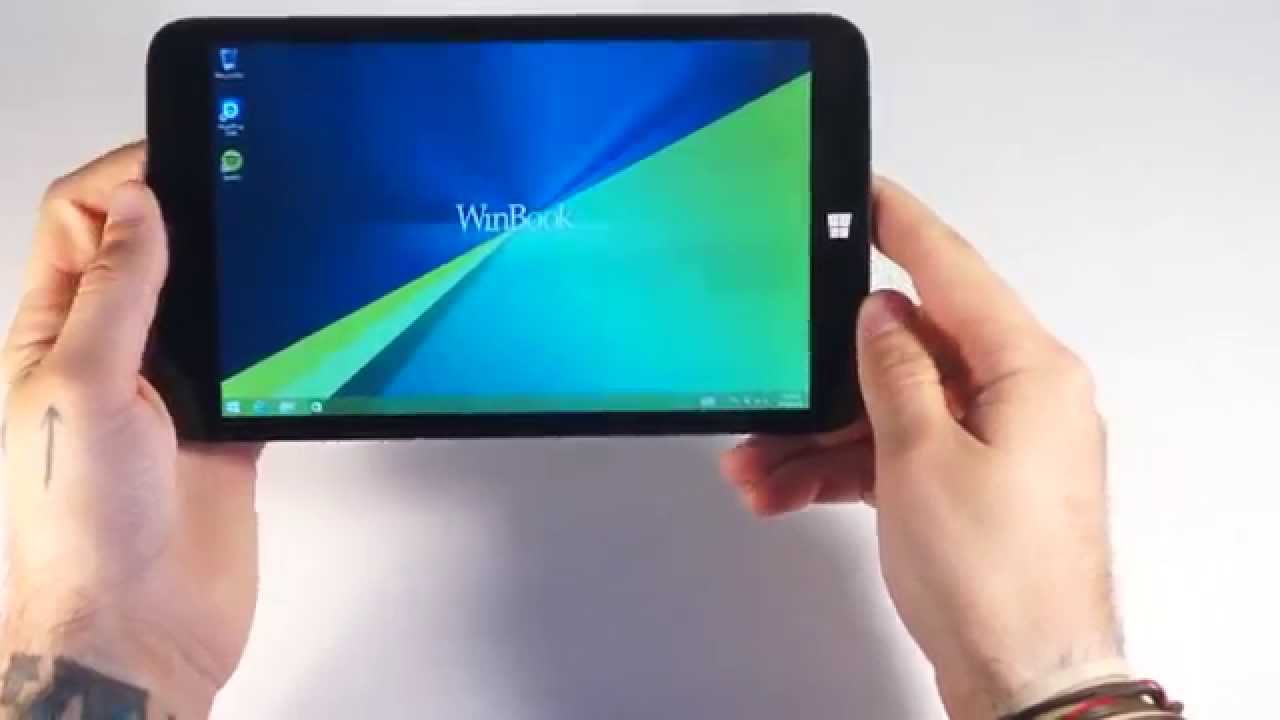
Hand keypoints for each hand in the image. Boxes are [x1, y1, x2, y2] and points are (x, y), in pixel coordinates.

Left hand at [1, 143, 260, 715]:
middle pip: (151, 252)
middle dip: (189, 215)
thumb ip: (118, 293)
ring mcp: (172, 393)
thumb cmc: (79, 528)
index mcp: (56, 334)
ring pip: (209, 304)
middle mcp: (111, 357)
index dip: (128, 178)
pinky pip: (256, 365)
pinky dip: (278, 345)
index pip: (84, 222)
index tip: (186, 153)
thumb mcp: (82, 384)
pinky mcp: (225, 428)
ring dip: (237, 279)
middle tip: (239, 191)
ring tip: (267, 257)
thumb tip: (140, 207)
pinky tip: (293, 339)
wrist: (137, 630)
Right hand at [722, 179, 1120, 717]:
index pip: (954, 270)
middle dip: (827, 374)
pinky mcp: (971, 486)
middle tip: (772, 377)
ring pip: (891, 409)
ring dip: (821, 434)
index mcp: (1028, 372)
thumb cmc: (998, 581)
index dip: (902, 226)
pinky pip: (897, 453)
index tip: (866, 193)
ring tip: (758, 462)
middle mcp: (1020, 399)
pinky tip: (787, 487)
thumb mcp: (921, 457)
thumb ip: (894, 372)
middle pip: (909, 351)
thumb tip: (877, 317)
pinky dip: (843, 467)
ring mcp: (996, 445)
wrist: (1026, 678)